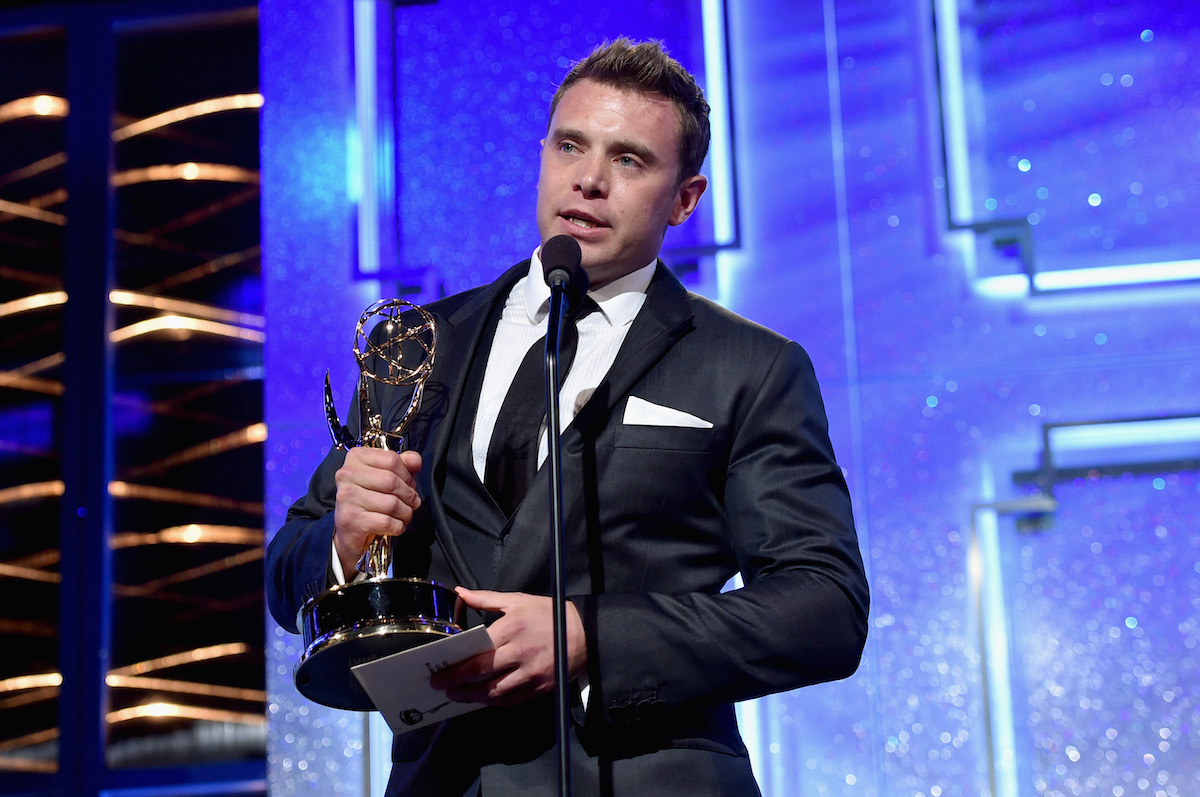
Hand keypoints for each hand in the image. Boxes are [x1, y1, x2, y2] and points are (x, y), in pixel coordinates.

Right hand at [332, 448, 421, 576]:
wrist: (349, 529)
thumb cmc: (370, 499)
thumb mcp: (387, 475)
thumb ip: (404, 464)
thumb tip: (415, 460)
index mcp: (356, 457)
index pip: (391, 459)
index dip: (407, 474)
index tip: (409, 484)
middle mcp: (347, 474)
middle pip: (391, 481)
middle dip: (409, 495)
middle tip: (413, 502)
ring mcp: (347, 497)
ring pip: (391, 503)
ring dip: (406, 513)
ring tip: (405, 515)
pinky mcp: (350, 519)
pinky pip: (386, 522)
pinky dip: (398, 526)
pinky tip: (395, 525)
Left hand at [429, 588, 586, 705]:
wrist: (585, 633)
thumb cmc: (549, 614)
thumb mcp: (518, 601)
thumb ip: (486, 599)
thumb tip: (460, 593)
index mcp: (512, 628)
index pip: (477, 652)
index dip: (455, 665)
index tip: (438, 670)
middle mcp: (520, 652)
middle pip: (481, 673)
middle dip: (456, 682)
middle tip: (440, 686)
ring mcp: (531, 673)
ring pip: (494, 692)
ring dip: (472, 696)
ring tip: (457, 695)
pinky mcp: (540, 687)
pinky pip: (511, 700)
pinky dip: (493, 701)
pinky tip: (482, 698)